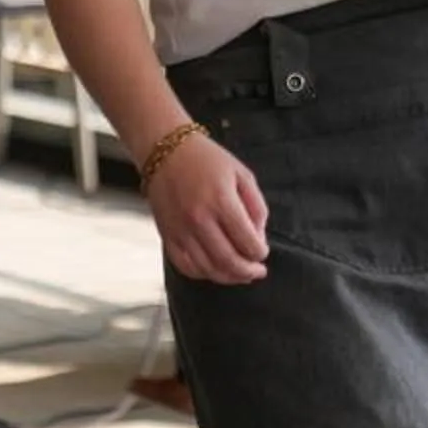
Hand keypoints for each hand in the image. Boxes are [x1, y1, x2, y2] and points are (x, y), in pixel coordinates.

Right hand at [146, 131, 269, 284]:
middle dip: (248, 272)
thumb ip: (256, 206)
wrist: (164, 150)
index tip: (263, 252)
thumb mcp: (241, 174)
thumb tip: (259, 238)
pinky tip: (214, 269)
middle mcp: (200, 219)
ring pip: (208, 269)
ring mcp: (181, 230)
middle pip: (229, 261)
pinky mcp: (167, 235)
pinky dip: (203, 274)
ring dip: (228, 277)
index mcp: (222, 201)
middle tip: (257, 271)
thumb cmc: (206, 159)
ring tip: (239, 274)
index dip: (260, 253)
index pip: (248, 242)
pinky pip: (185, 266)